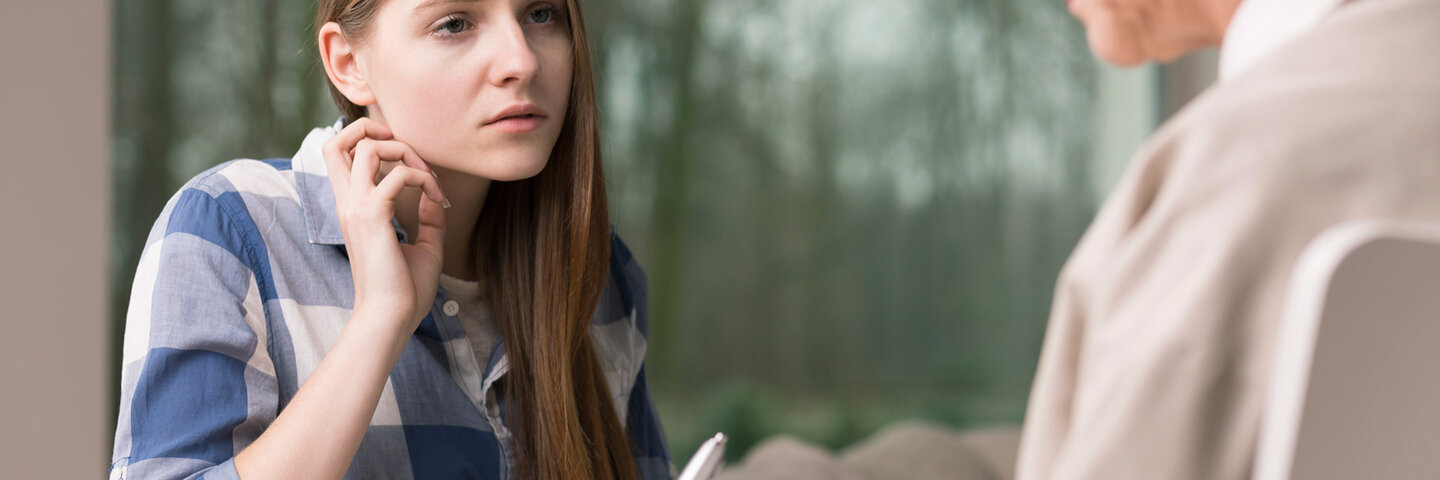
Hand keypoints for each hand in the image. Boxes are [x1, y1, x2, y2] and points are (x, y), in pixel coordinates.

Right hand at [320, 117, 448, 336]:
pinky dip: (424, 178)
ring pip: (366, 146)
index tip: (410, 166)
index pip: (338, 156)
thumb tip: (436, 198)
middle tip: (409, 153)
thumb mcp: (424, 247)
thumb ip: (428, 219)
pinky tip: (437, 198)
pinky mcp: (373, 215)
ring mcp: (356, 207)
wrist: (391, 317)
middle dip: (376, 132)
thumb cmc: (404, 290)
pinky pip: (400, 175)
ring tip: (426, 175)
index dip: (370, 144)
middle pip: (338, 141)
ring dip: (403, 150)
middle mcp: (347, 203)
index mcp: (351, 208)